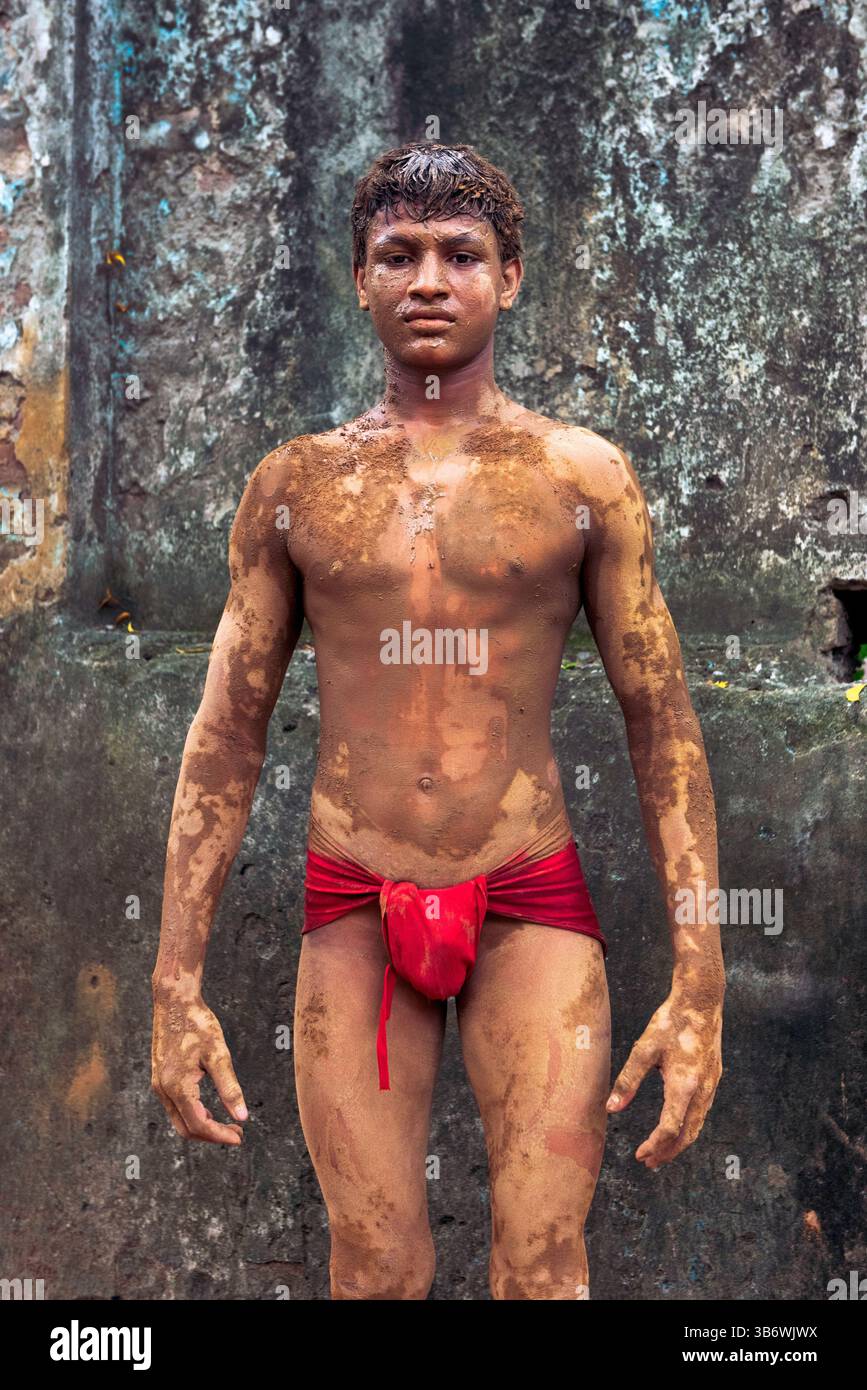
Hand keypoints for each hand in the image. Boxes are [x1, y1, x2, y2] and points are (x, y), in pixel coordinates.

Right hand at [151, 984, 247, 1144]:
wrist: (174, 1001)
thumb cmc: (198, 1024)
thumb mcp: (219, 1055)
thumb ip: (229, 1088)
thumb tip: (243, 1117)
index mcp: (178, 1086)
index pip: (199, 1124)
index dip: (219, 1135)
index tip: (239, 1137)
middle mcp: (164, 1090)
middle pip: (186, 1128)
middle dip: (211, 1136)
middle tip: (236, 1134)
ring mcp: (159, 1084)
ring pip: (179, 1119)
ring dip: (202, 1126)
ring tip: (227, 1124)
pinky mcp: (159, 1078)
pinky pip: (175, 1107)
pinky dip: (192, 1114)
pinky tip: (208, 1110)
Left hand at [606, 983, 722, 1168]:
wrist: (701, 1001)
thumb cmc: (670, 1022)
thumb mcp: (644, 1049)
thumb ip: (628, 1081)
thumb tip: (610, 1109)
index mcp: (684, 1084)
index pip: (669, 1128)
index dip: (654, 1146)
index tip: (639, 1155)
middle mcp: (703, 1090)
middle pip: (687, 1134)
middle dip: (668, 1152)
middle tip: (648, 1163)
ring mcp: (712, 1085)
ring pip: (698, 1125)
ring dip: (679, 1142)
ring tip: (661, 1151)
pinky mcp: (714, 1078)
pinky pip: (703, 1112)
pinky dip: (689, 1127)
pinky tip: (677, 1126)